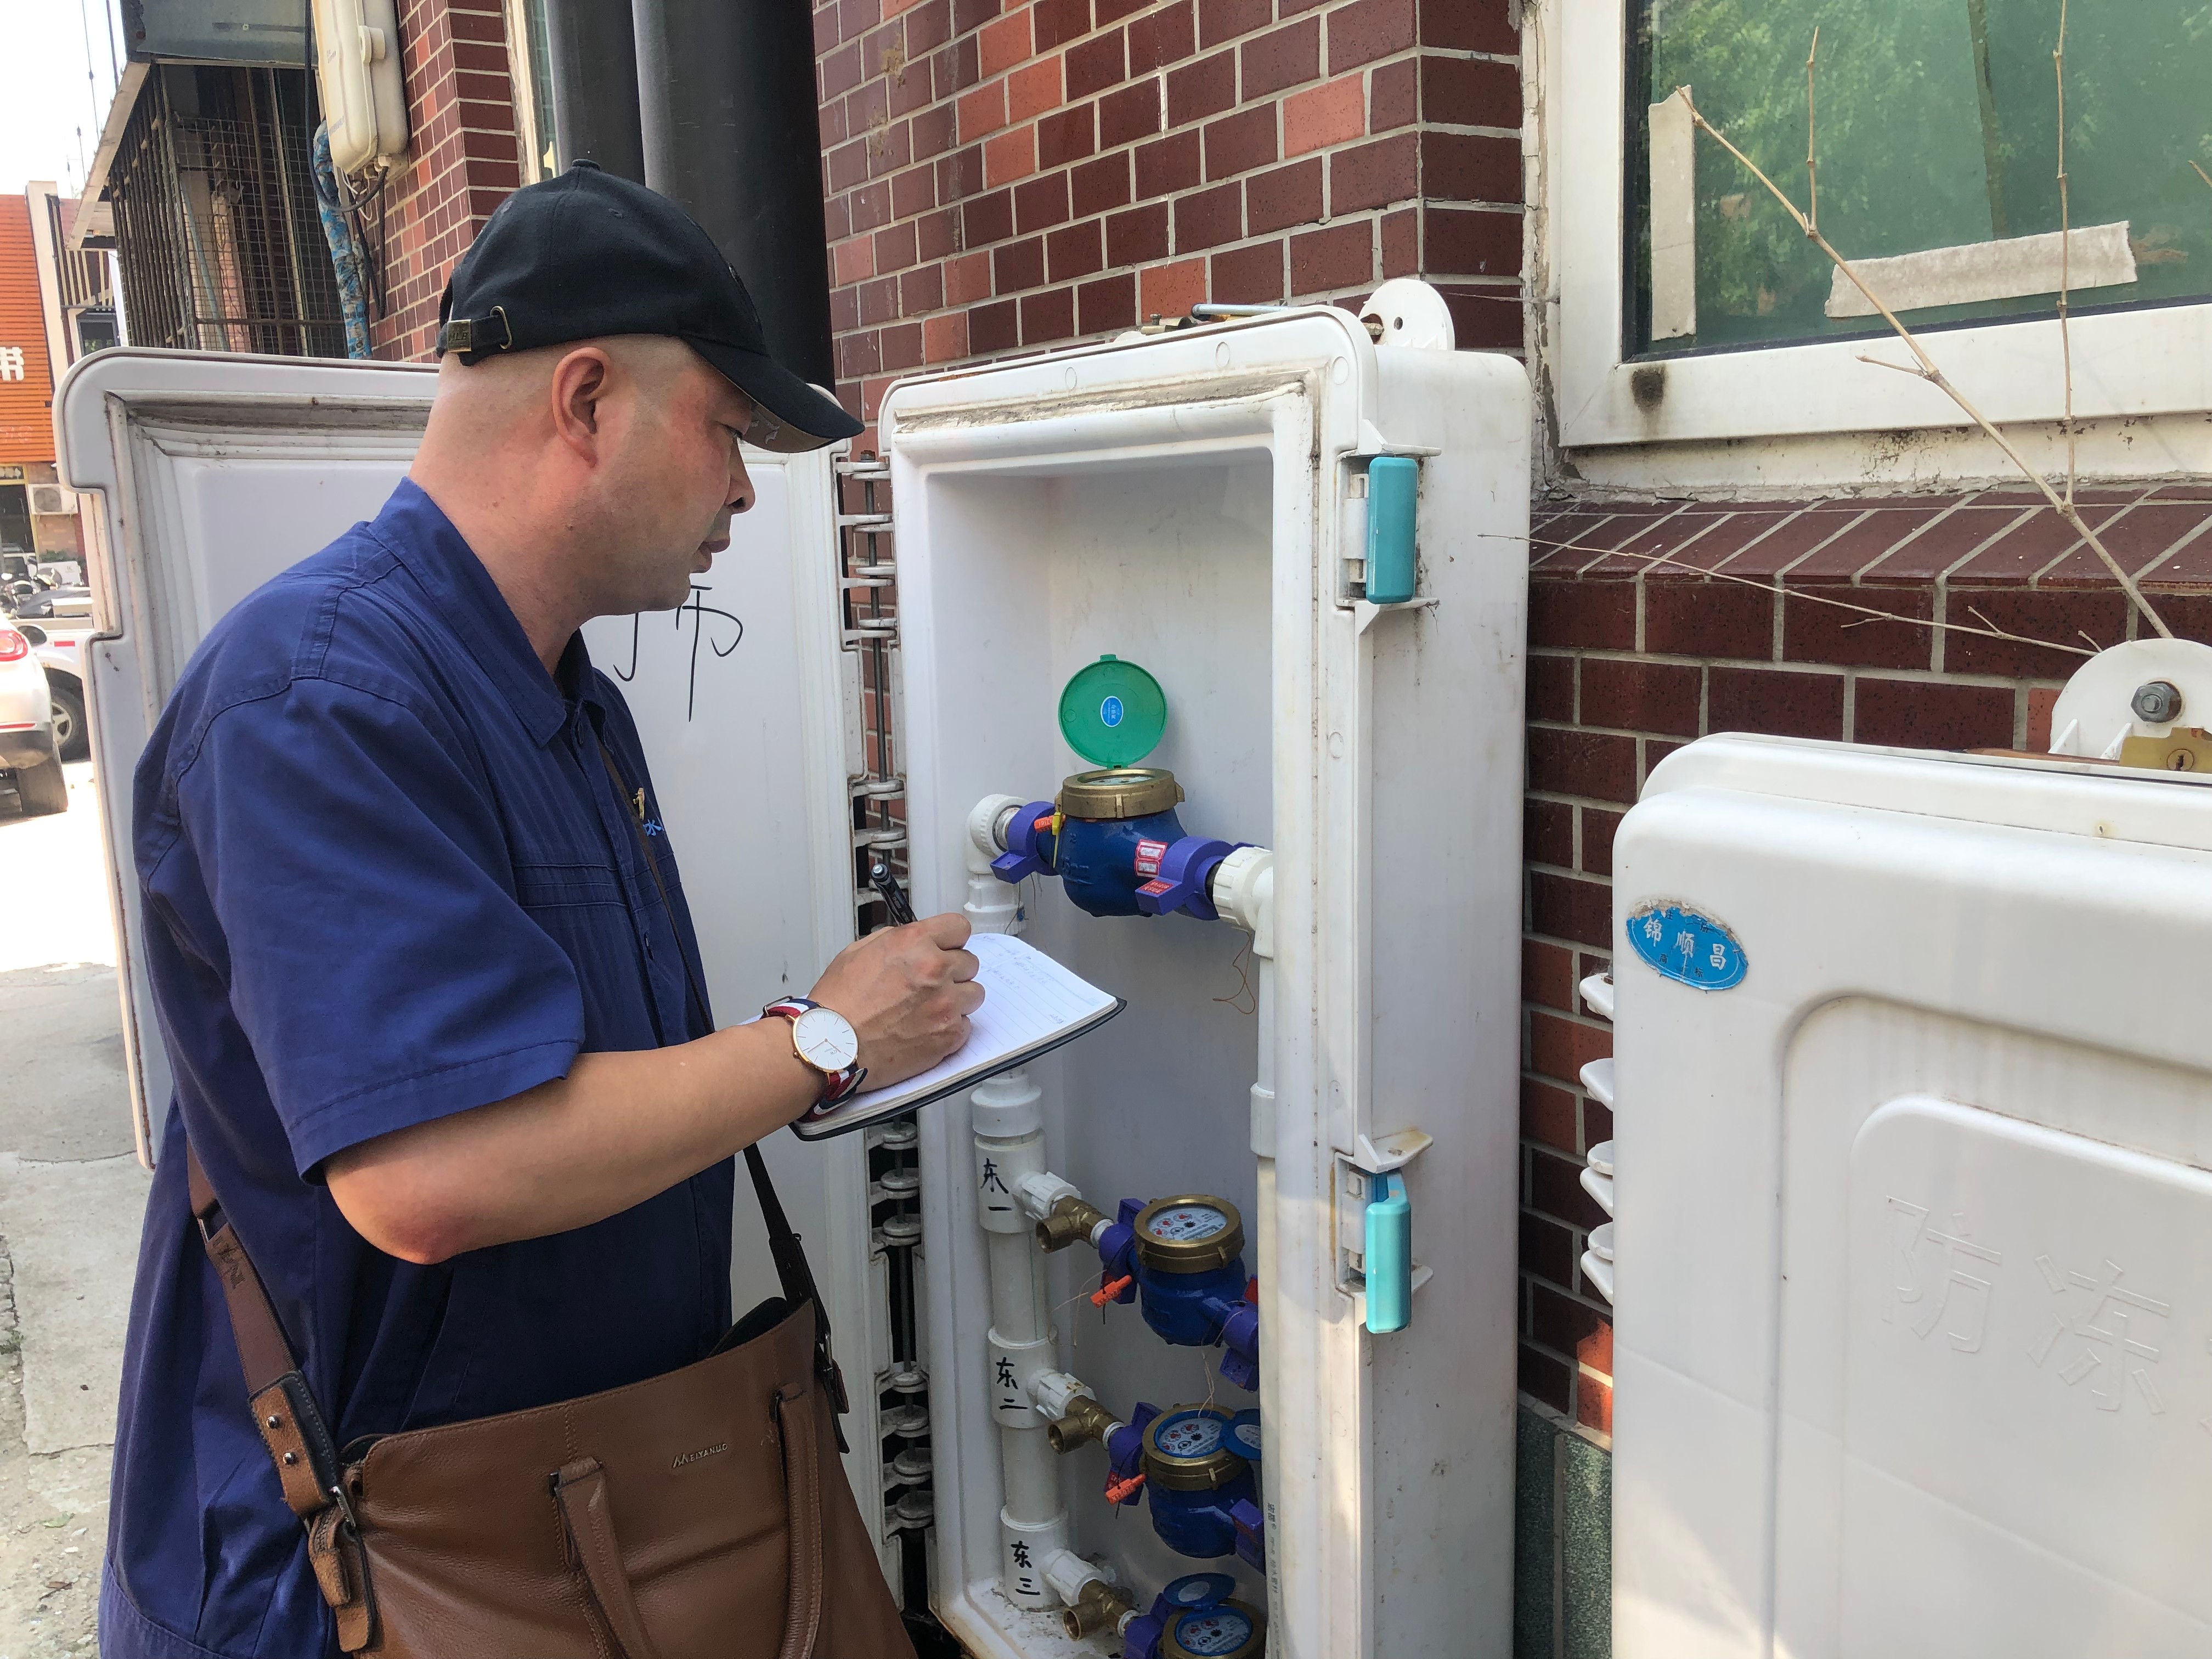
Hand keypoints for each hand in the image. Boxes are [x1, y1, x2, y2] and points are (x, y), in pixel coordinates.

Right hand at [808, 912, 980, 1088]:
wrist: (831, 1044)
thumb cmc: (837, 1004)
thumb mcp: (858, 952)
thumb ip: (894, 940)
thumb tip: (914, 941)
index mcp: (914, 943)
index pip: (959, 928)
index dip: (951, 939)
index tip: (948, 948)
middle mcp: (934, 969)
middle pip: (969, 962)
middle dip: (952, 972)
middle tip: (930, 984)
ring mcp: (945, 1004)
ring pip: (973, 994)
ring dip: (956, 1000)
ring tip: (930, 1009)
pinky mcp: (949, 1035)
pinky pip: (966, 1026)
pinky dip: (951, 1028)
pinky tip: (926, 1029)